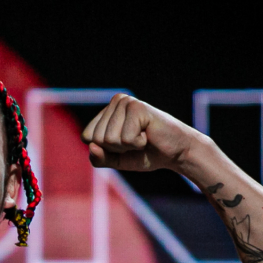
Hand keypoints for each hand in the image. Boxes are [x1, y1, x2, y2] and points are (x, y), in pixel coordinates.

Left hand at [82, 94, 198, 173]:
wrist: (175, 153)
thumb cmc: (146, 154)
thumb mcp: (116, 160)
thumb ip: (99, 158)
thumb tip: (91, 146)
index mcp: (106, 112)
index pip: (86, 136)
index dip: (105, 149)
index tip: (124, 145)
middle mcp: (115, 102)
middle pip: (96, 138)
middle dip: (116, 149)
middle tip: (136, 142)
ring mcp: (126, 102)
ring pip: (109, 139)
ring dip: (128, 146)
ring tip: (143, 138)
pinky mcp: (138, 107)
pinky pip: (125, 138)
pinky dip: (138, 144)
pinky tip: (148, 135)